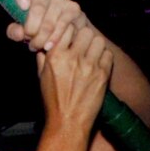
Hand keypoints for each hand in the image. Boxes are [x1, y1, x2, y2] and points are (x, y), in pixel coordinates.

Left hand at [6, 0, 91, 53]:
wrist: (65, 29)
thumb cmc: (37, 26)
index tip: (22, 6)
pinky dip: (54, 38)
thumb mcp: (22, 29)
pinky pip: (62, 25)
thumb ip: (15, 31)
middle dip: (31, 29)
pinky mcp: (73, 8)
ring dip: (42, 38)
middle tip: (29, 41)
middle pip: (37, 7)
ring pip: (49, 21)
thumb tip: (19, 33)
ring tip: (37, 46)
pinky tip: (49, 46)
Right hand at [34, 17, 112, 135]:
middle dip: (83, 37)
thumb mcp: (41, 77)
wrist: (68, 122)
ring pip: (98, 40)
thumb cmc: (54, 101)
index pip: (67, 28)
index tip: (69, 38)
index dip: (69, 31)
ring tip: (91, 54)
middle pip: (85, 32)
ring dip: (95, 45)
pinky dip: (104, 57)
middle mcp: (73, 58)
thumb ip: (43, 57)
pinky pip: (108, 54)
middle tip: (82, 46)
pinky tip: (98, 64)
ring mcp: (90, 66)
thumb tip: (44, 44)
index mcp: (56, 56)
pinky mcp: (102, 75)